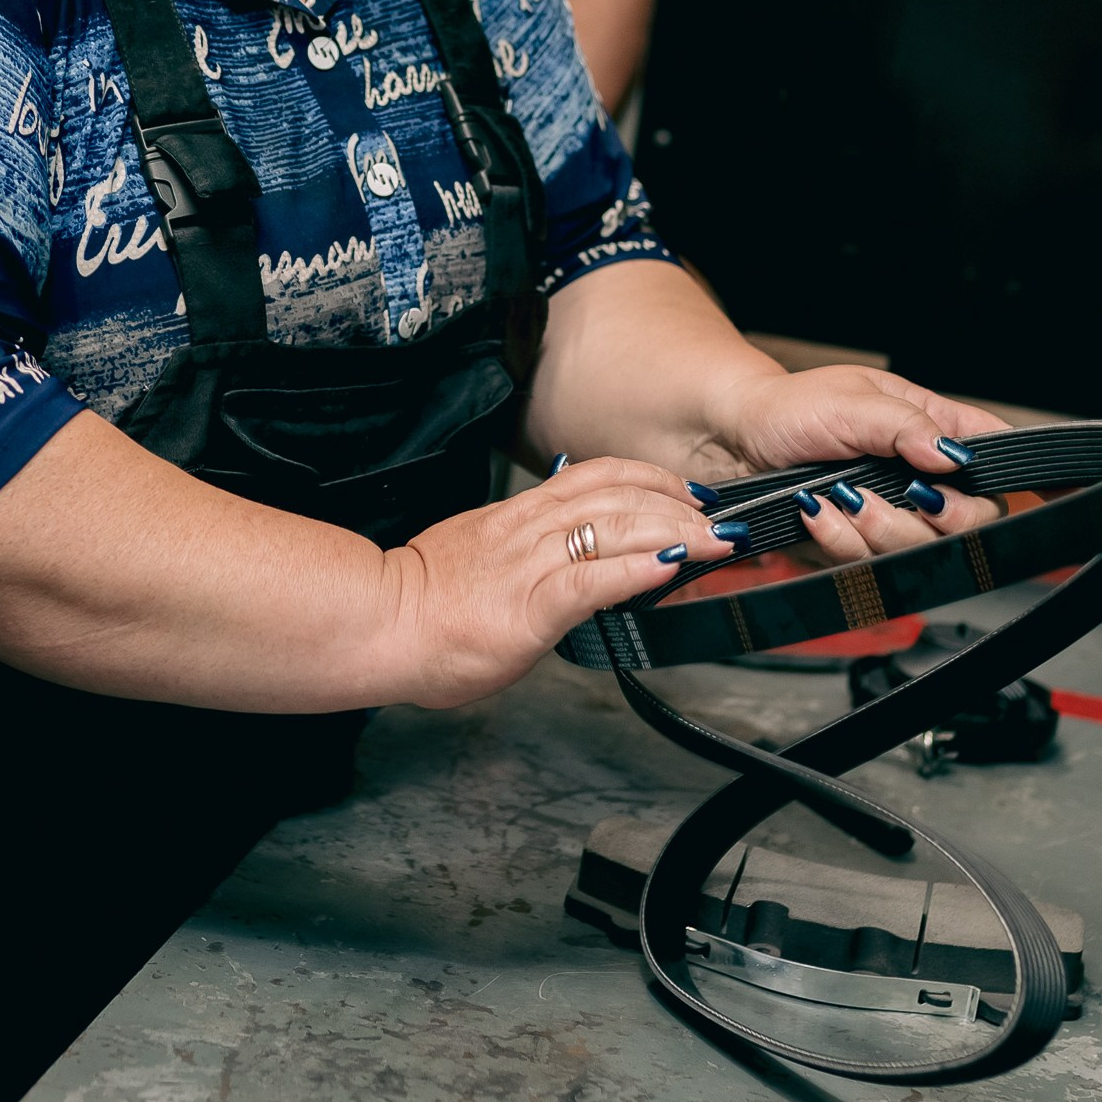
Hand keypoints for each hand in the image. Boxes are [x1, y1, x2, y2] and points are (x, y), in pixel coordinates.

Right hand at [375, 458, 732, 710]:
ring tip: (716, 540)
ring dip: (678, 530)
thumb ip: (523, 551)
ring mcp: (533, 563)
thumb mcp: (480, 556)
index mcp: (518, 515)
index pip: (598, 476)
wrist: (381, 625)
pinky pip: (596, 578)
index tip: (688, 492)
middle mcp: (531, 529)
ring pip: (618, 525)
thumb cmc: (424, 606)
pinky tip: (671, 568)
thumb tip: (560, 557)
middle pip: (621, 494)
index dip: (652, 478)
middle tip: (721, 520)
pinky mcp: (533, 605)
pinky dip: (640, 569)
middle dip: (680, 504)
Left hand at [709, 365, 1010, 564]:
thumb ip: (907, 425)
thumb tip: (951, 455)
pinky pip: (866, 565)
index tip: (970, 484)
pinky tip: (816, 513)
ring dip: (882, 527)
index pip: (991, 454)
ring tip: (844, 496)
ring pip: (919, 549)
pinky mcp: (854, 548)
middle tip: (908, 495)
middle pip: (970, 521)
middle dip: (941, 517)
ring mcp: (888, 516)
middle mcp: (917, 478)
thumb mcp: (853, 400)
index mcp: (930, 430)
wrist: (729, 441)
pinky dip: (840, 540)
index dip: (1003, 474)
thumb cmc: (789, 407)